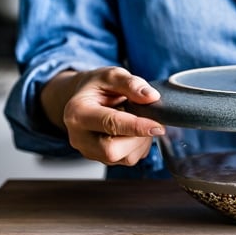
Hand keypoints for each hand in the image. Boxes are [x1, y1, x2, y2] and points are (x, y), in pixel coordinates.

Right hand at [40, 67, 164, 165]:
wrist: (86, 98)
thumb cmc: (98, 87)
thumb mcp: (112, 75)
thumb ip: (131, 83)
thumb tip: (151, 97)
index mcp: (77, 113)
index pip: (110, 124)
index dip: (137, 126)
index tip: (158, 126)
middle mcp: (79, 136)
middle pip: (112, 150)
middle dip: (138, 137)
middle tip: (149, 120)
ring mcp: (89, 151)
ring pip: (125, 158)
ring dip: (141, 141)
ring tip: (139, 121)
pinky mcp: (101, 159)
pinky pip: (128, 159)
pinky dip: (139, 146)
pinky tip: (134, 131)